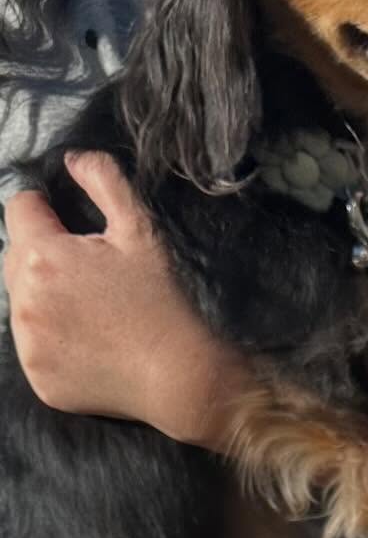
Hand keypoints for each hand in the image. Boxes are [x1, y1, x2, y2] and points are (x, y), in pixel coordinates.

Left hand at [3, 151, 251, 448]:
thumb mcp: (140, 231)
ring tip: (92, 315)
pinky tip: (89, 346)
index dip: (49, 213)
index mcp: (41, 256)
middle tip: (93, 279)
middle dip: (45, 259)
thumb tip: (72, 159)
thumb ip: (103, 181)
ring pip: (22, 304)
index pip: (20, 209)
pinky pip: (34, 347)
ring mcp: (28, 345)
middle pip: (15, 258)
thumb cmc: (163, 301)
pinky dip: (54, 344)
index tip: (77, 233)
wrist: (181, 376)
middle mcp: (24, 301)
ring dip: (45, 301)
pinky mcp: (39, 378)